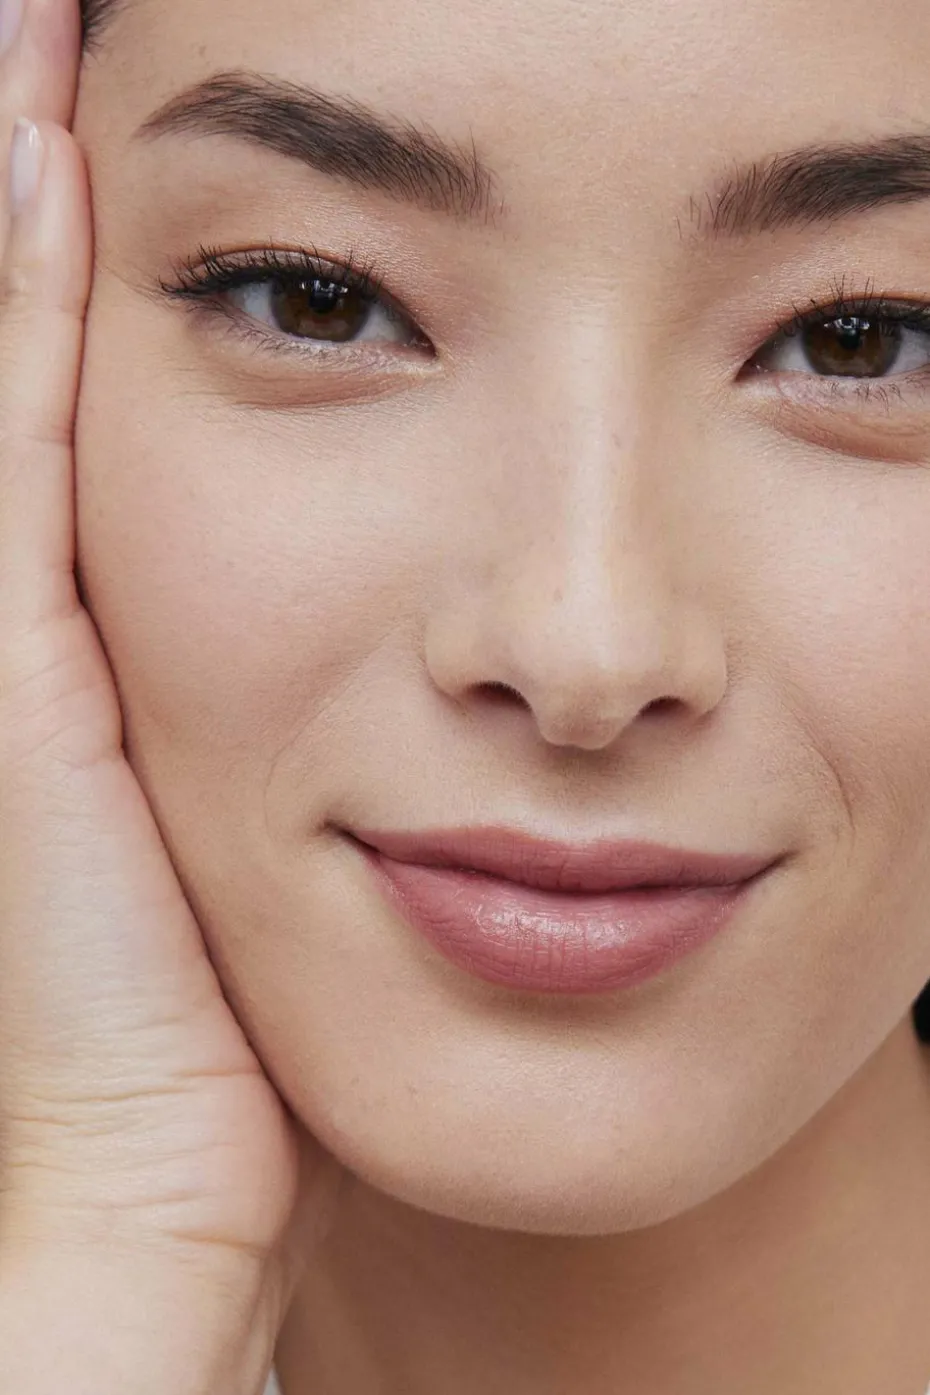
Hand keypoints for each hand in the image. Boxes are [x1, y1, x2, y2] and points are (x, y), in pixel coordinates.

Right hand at [0, 5, 337, 1389]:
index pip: (50, 388)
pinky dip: (14, 301)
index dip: (46, 254)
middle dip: (11, 194)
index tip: (90, 114)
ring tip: (26, 35)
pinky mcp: (11, 663)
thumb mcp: (227, 834)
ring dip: (0, 201)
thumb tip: (355, 652)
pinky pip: (14, 440)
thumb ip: (237, 719)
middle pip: (7, 354)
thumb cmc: (212, 1034)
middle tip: (43, 24)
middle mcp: (11, 610)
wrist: (143, 1164)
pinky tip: (40, 157)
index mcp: (70, 641)